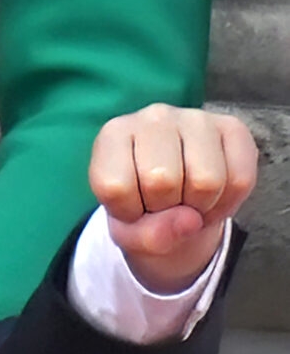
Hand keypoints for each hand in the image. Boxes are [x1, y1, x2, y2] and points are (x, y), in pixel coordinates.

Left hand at [89, 104, 256, 292]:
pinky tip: (211, 197)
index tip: (132, 207)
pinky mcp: (233, 127)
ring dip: (199, 207)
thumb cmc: (141, 209)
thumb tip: (190, 221)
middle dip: (165, 208)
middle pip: (162, 182)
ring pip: (206, 181)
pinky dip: (226, 204)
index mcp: (113, 135)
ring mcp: (196, 118)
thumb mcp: (129, 232)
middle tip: (164, 204)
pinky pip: (239, 180)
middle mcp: (153, 117)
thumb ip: (148, 235)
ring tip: (187, 201)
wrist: (173, 200)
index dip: (127, 212)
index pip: (115, 187)